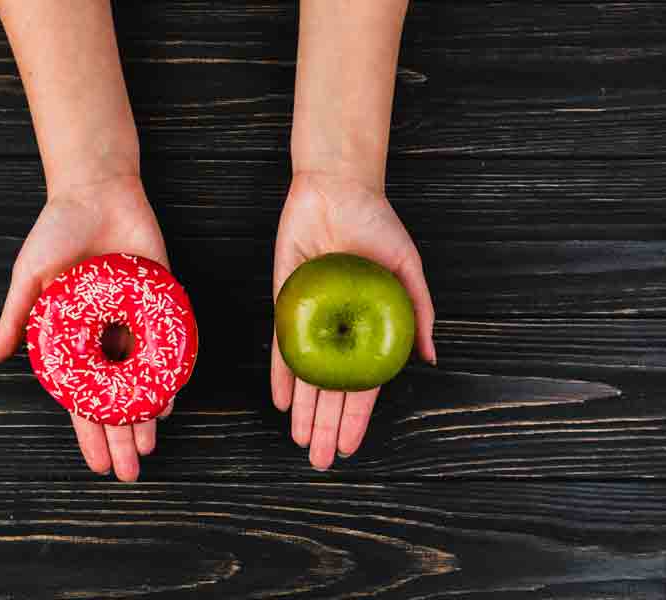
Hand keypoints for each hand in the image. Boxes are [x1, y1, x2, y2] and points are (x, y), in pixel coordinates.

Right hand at [0, 175, 170, 481]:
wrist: (97, 191)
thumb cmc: (56, 231)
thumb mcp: (29, 276)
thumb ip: (14, 319)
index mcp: (73, 338)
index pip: (82, 397)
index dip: (90, 432)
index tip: (97, 465)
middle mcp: (105, 337)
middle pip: (116, 398)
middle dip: (122, 436)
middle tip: (131, 472)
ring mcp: (134, 323)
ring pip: (143, 381)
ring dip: (146, 415)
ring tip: (150, 447)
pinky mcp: (161, 304)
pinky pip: (169, 347)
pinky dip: (170, 374)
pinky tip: (171, 400)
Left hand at [272, 172, 435, 469]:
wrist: (336, 189)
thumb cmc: (377, 225)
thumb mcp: (407, 269)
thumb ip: (417, 312)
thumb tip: (429, 357)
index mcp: (370, 325)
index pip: (363, 383)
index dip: (357, 416)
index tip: (350, 446)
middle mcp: (339, 329)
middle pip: (332, 387)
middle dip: (327, 424)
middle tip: (320, 460)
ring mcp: (312, 318)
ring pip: (306, 374)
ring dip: (304, 409)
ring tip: (301, 440)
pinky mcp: (286, 302)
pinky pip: (281, 344)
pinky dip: (280, 373)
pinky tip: (280, 401)